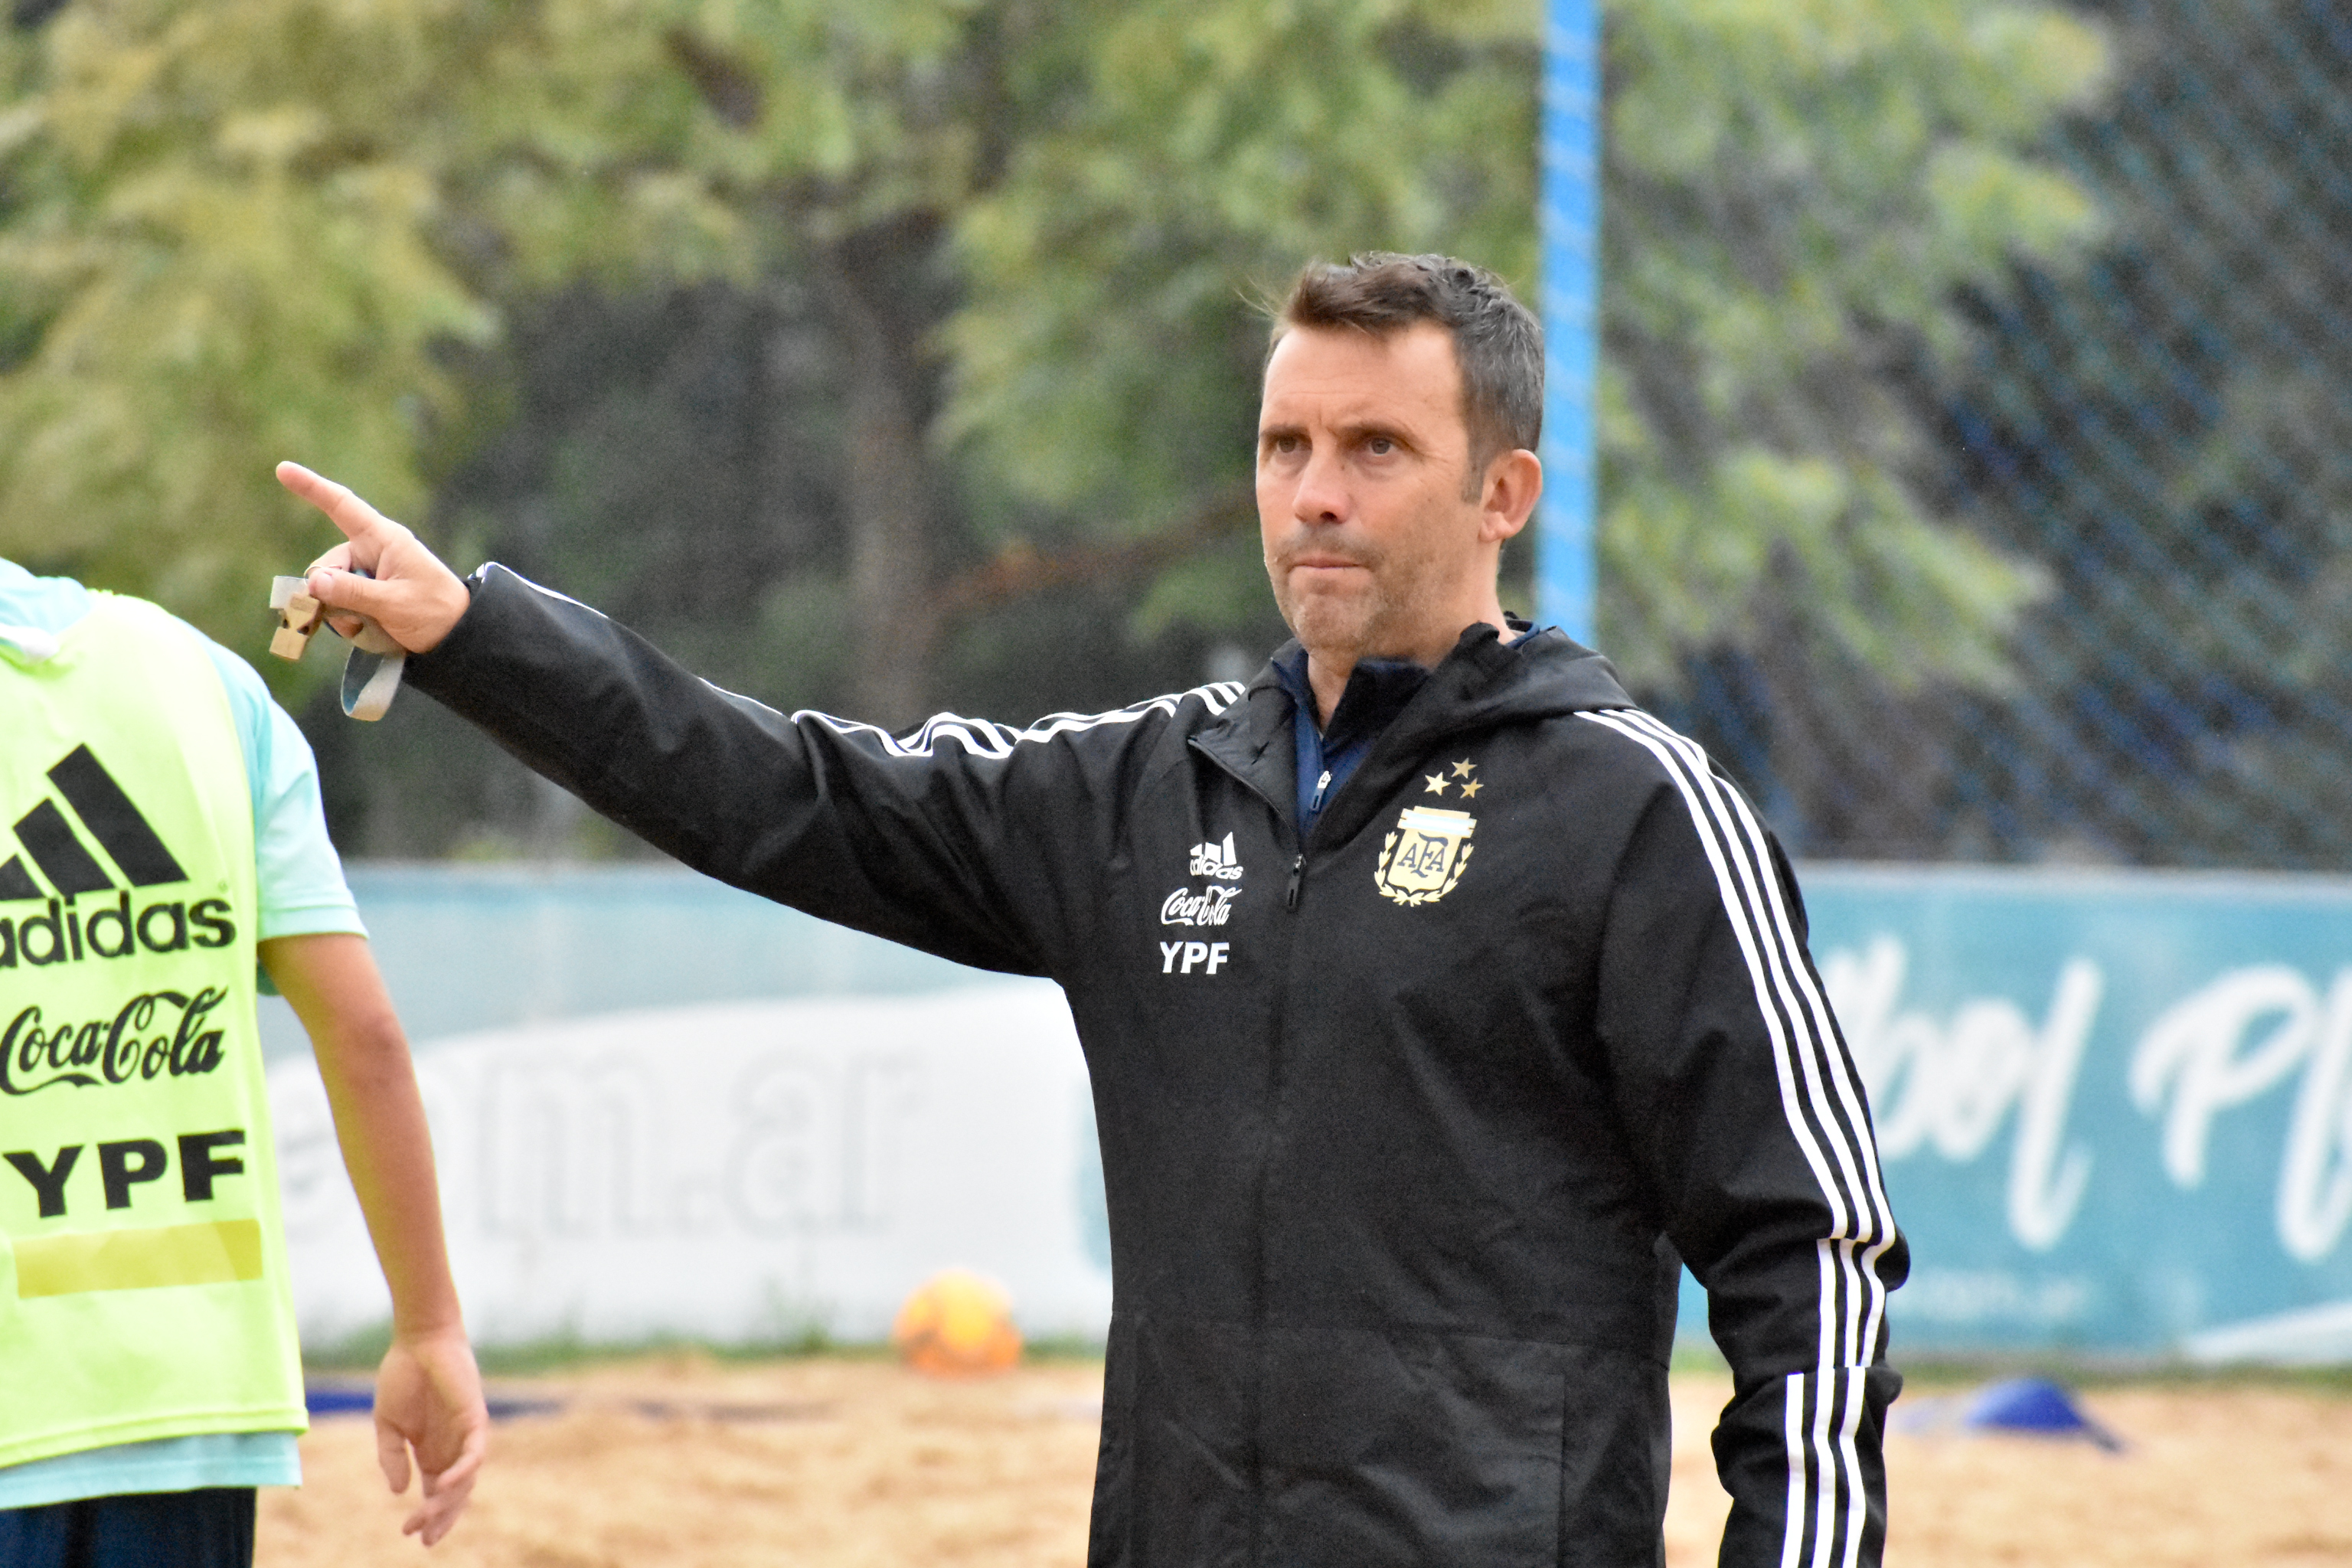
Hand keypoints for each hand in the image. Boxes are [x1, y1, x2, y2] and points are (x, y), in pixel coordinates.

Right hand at [275, 461, 472, 652]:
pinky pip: (336, 603)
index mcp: (384, 539)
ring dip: (338, 611)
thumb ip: (353, 593)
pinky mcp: (364, 593)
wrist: (458, 635)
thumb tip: (314, 583)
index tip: (284, 470)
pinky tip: (365, 629)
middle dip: (328, 593)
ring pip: (326, 588)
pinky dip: (343, 619)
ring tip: (369, 625)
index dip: (312, 488)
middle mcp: (370, 550)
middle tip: (353, 617)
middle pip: (325, 565)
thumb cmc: (435, 611)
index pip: (343, 507)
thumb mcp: (394, 603)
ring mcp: (366, 572)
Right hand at [371, 1326, 489, 1544]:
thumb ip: (391, 1458)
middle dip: (440, 1518)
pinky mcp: (475, 1420)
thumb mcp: (387, 1425)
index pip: (435, 1493)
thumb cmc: (402, 1377)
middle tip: (423, 1539)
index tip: (410, 1534)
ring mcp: (465, 1435)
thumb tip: (399, 1492)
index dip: (427, 1515)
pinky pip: (475, 1454)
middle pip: (453, 1494)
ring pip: (464, 1480)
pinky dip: (462, 1472)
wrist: (418, 1342)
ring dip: (446, 1502)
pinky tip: (440, 1486)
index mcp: (431, 1451)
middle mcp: (451, 1448)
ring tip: (426, 1517)